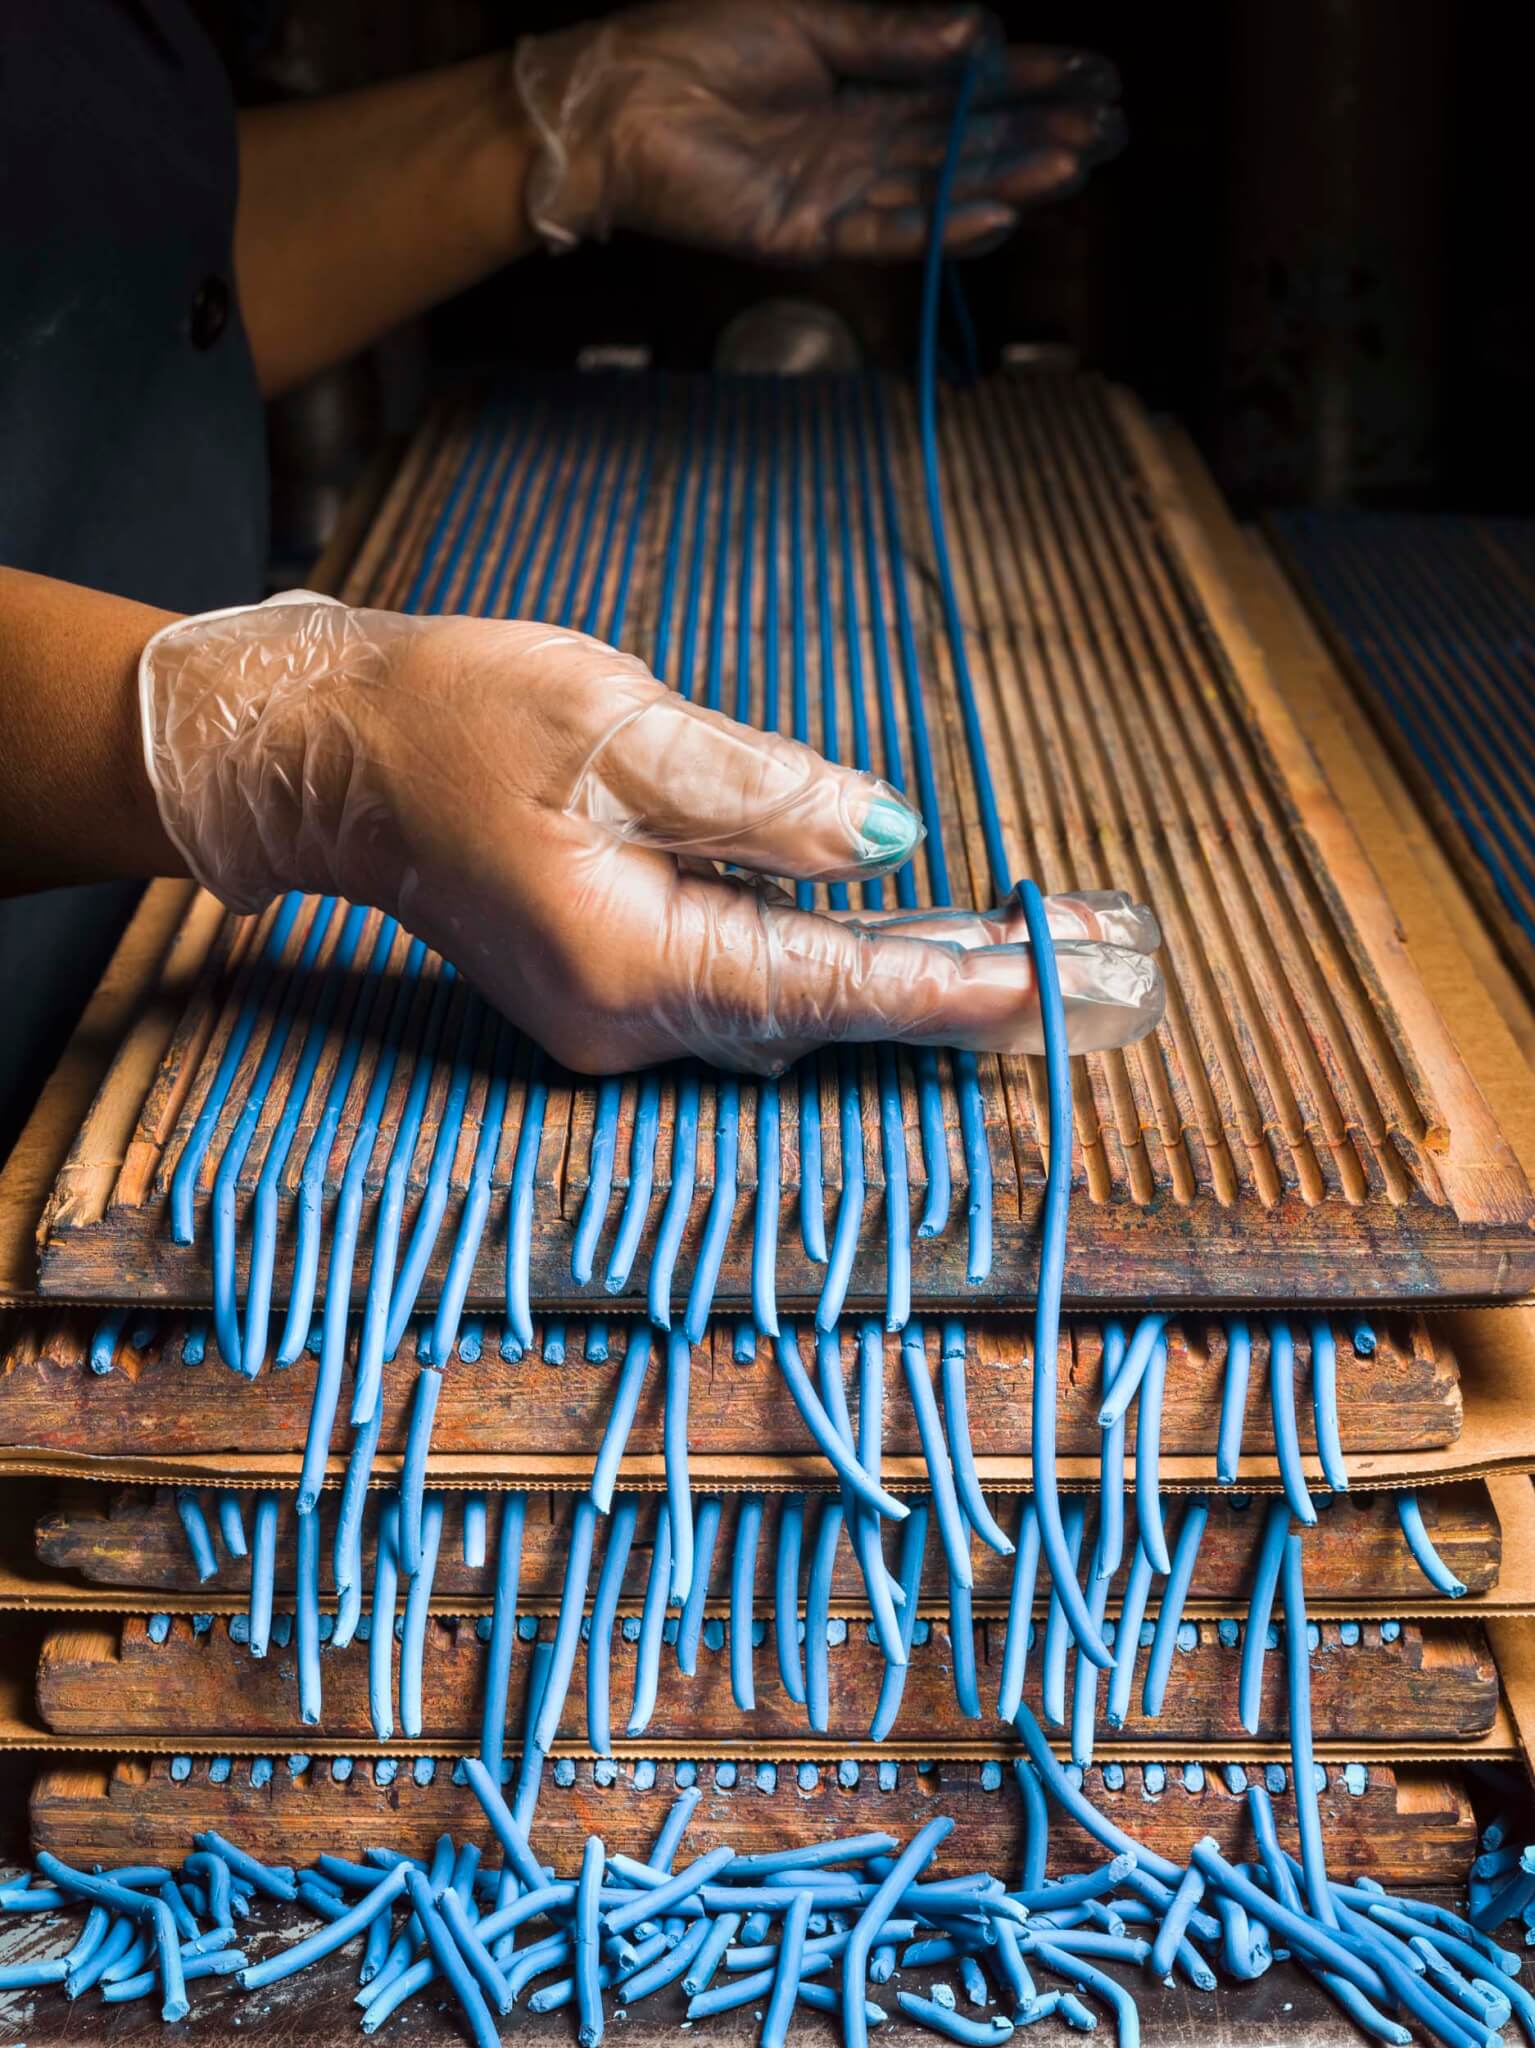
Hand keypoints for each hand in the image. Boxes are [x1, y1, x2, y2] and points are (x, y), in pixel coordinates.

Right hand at [139, 594, 1162, 1074]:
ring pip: (795, 1000)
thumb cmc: (453, 718)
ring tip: (1046, 949)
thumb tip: (884, 837)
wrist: (337, 755)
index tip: (1058, 986)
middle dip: (960, 985)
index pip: (822, 982)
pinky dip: (838, 956)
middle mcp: (625, 1017)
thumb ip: (760, 794)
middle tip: (1099, 969)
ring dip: (912, 972)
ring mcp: (616, 1014)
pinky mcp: (615, 987)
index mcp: (625, 957)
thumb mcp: (616, 726)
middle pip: (825, 1008)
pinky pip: (752, 981)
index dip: (949, 985)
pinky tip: (923, 936)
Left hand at [511, 0, 1122, 260]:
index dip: (1027, 83)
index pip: (961, 89)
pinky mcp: (805, 235)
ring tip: (1072, 168)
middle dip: (1036, 136)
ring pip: (936, 190)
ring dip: (1006, 181)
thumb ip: (890, 34)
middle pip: (962, 145)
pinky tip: (997, 211)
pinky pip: (884, 233)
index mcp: (859, 86)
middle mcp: (857, 144)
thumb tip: (977, 32)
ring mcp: (835, 193)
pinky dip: (939, 224)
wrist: (614, 98)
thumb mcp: (808, 17)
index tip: (1093, 79)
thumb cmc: (693, 43)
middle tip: (1105, 133)